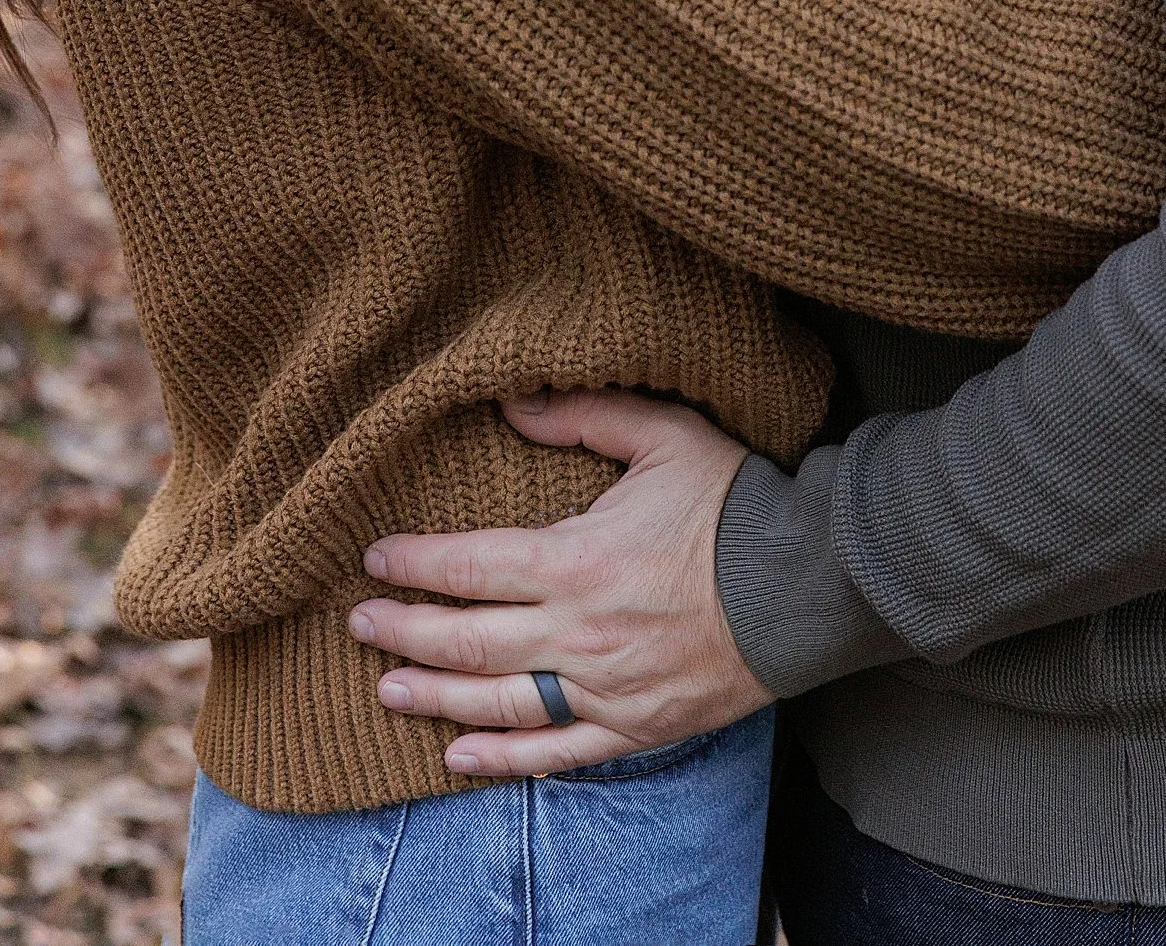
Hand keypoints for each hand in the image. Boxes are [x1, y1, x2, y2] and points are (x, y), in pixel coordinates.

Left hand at [349, 389, 772, 778]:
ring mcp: (606, 688)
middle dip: (405, 633)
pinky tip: (458, 757)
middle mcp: (580, 633)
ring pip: (499, 703)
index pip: (471, 566)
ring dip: (435, 699)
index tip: (373, 558)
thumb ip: (582, 414)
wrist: (806, 582)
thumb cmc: (733, 501)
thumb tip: (510, 405)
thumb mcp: (662, 434)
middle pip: (469, 641)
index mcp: (577, 560)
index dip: (415, 564)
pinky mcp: (636, 726)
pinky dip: (503, 760)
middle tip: (359, 623)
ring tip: (387, 690)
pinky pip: (557, 754)